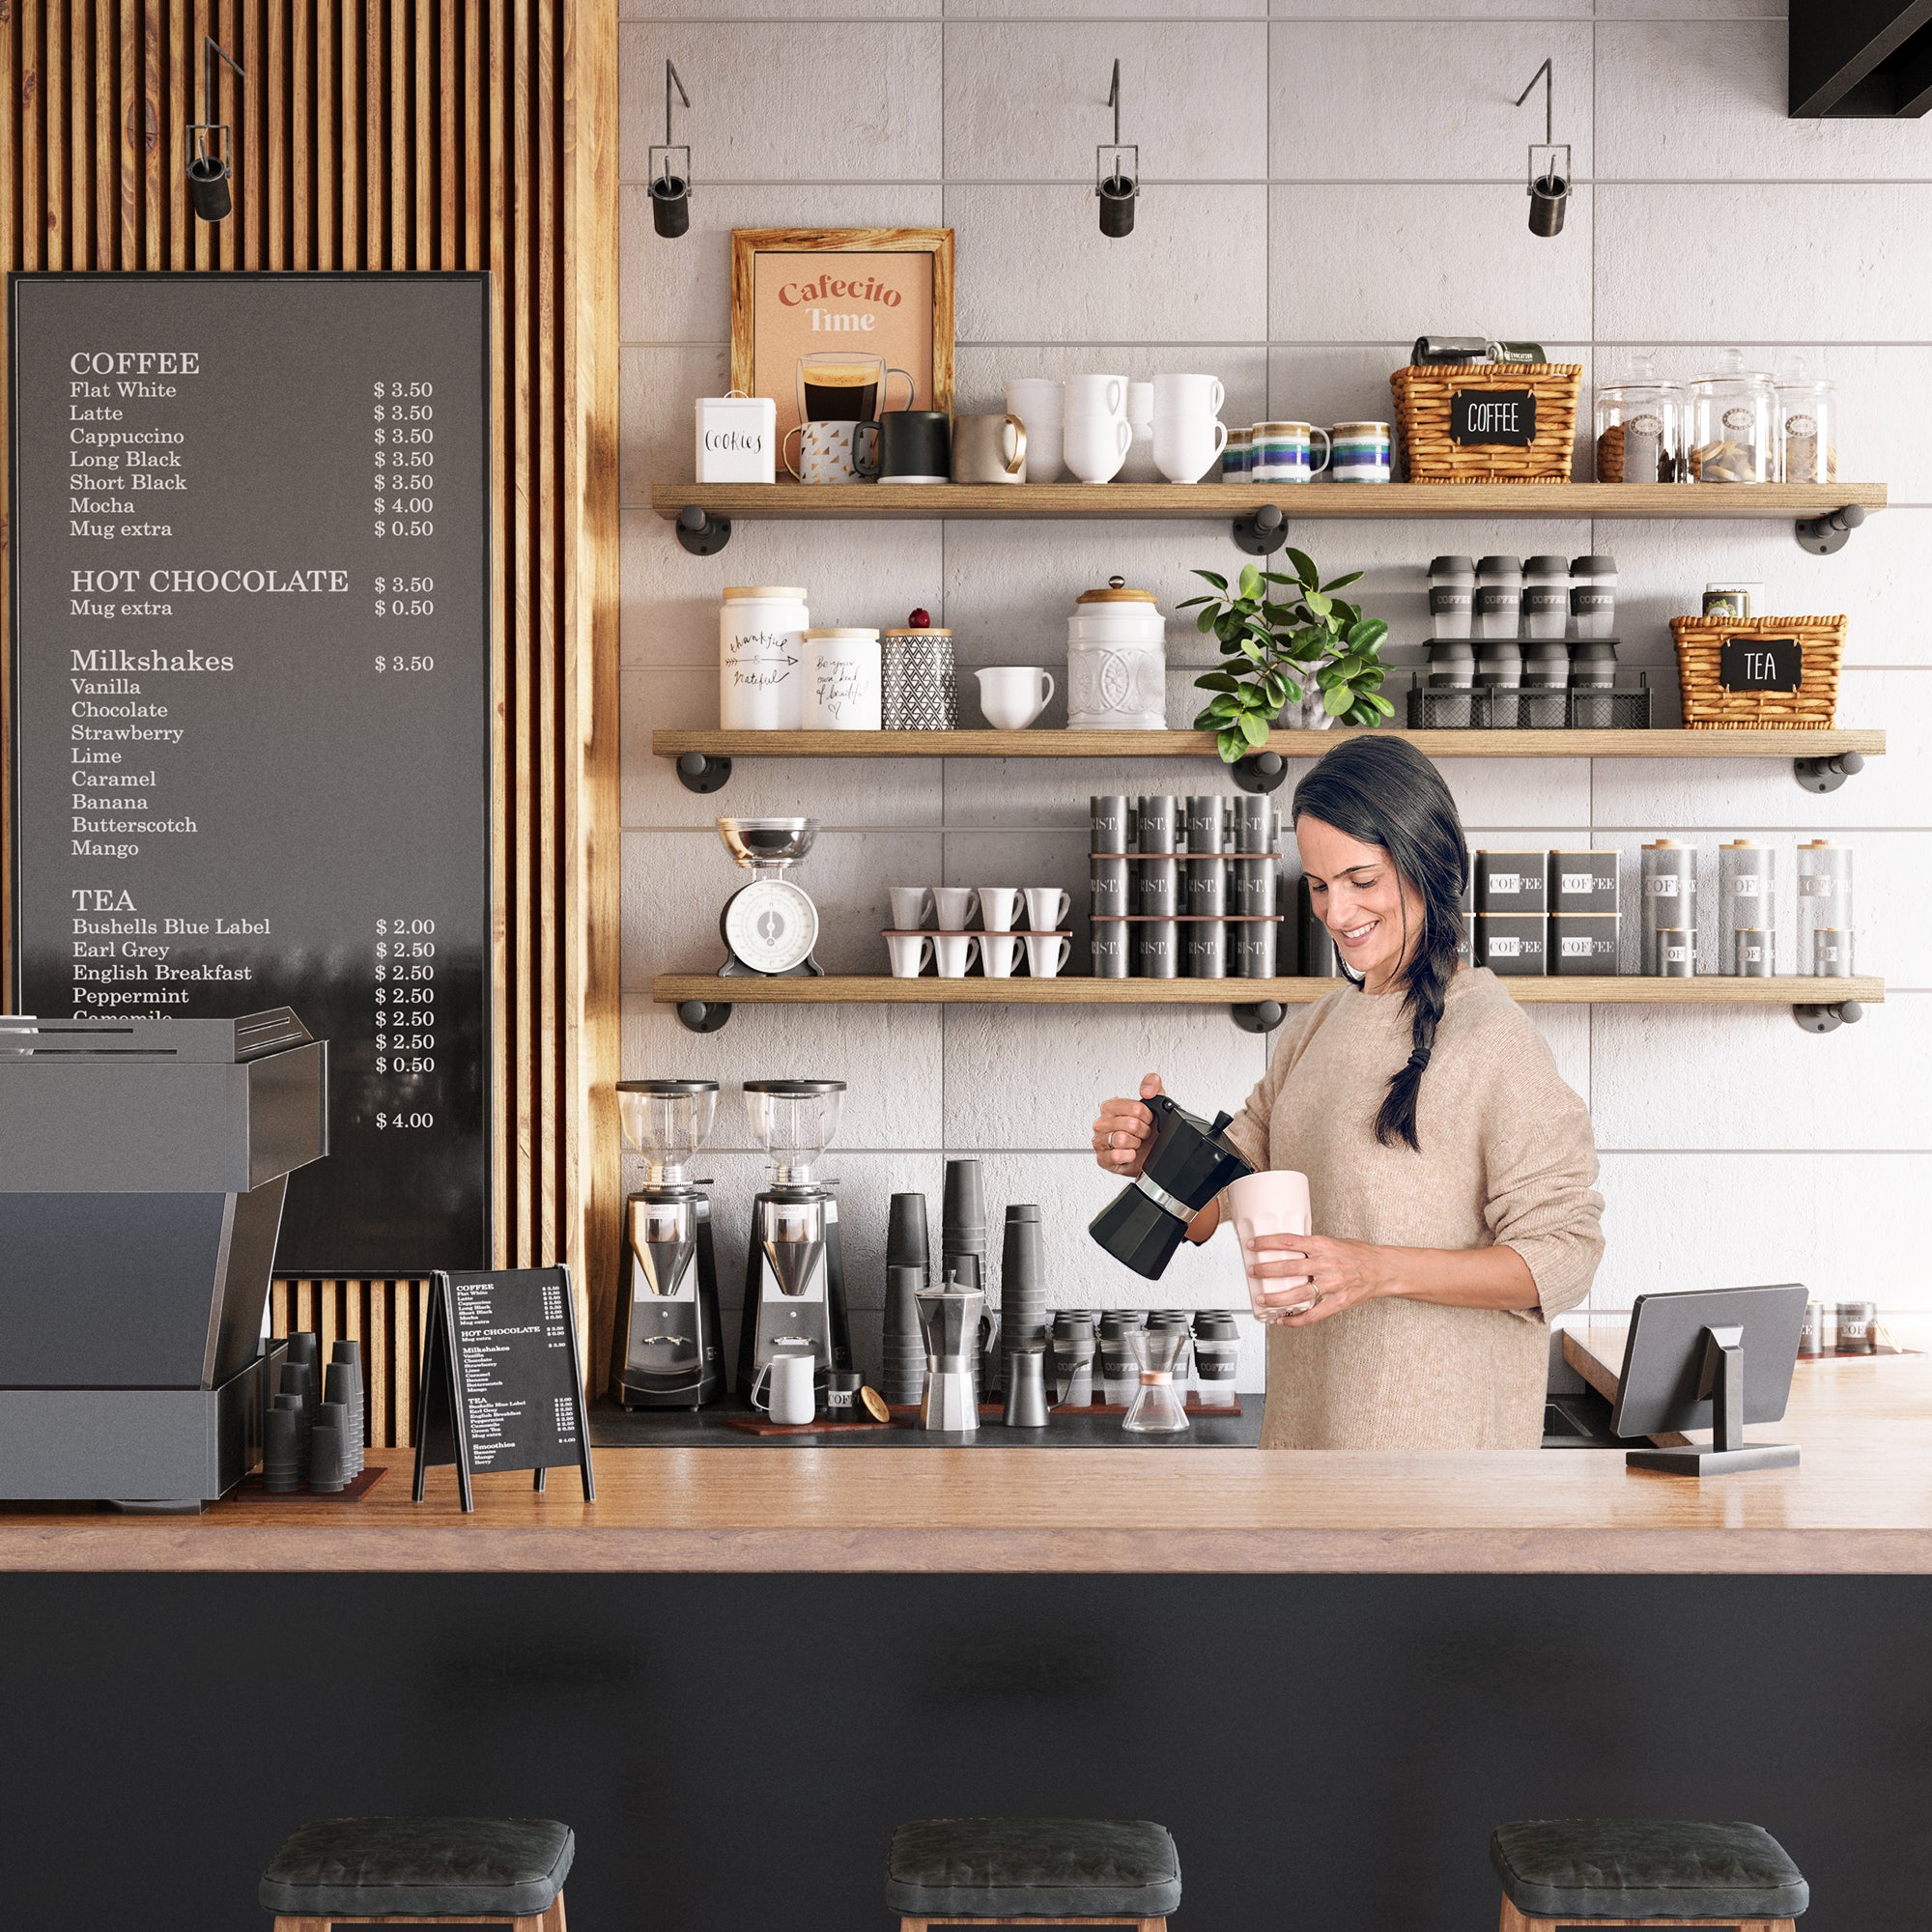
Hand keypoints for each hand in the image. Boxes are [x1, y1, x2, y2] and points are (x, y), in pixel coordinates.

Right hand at [1091, 1072, 1163, 1176]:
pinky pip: (1116, 1156)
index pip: (1135, 1108)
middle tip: (1143, 1133)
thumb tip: (1147, 1089)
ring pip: (1122, 1139)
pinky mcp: (1102, 1159)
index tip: (1148, 1120)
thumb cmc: (1148, 1131)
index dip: (1148, 1116)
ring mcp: (1100, 1141)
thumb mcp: (1154, 1105)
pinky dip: (1129, 1156)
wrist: (1148, 1155)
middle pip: (1131, 1124)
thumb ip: (1153, 1086)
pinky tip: (1130, 1153)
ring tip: (1136, 1143)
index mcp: (1111, 1107)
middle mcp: (1102, 1123)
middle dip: (1143, 1131)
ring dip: (1135, 1144)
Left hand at [1246, 1232, 1404, 1324]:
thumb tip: (1287, 1249)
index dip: (1268, 1242)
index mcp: (1323, 1245)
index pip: (1290, 1241)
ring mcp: (1333, 1284)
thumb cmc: (1359, 1255)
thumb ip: (1312, 1247)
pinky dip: (1296, 1320)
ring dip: (1276, 1298)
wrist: (1383, 1269)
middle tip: (1253, 1272)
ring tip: (1262, 1299)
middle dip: (1267, 1270)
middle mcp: (1326, 1264)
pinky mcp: (1339, 1302)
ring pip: (1298, 1293)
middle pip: (1289, 1267)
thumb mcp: (1334, 1242)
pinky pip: (1314, 1315)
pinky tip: (1284, 1320)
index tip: (1253, 1245)